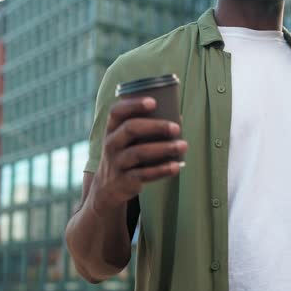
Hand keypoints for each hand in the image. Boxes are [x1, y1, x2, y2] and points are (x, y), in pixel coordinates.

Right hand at [90, 97, 186, 214]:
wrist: (107, 188)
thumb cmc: (125, 155)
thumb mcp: (127, 140)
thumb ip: (147, 128)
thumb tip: (178, 117)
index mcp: (112, 129)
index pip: (117, 111)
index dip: (133, 104)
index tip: (153, 102)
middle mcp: (111, 143)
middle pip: (130, 129)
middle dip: (156, 126)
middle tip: (176, 128)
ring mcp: (117, 162)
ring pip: (139, 152)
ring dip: (164, 148)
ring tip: (183, 146)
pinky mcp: (124, 180)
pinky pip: (144, 174)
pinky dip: (161, 170)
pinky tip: (176, 166)